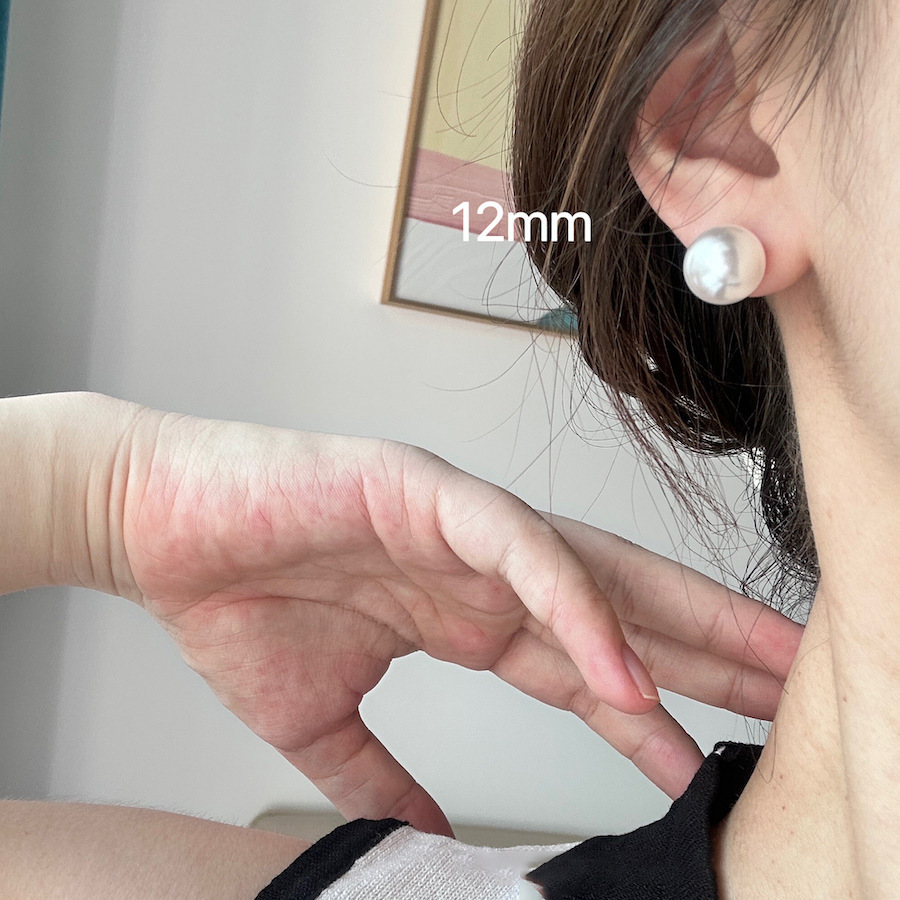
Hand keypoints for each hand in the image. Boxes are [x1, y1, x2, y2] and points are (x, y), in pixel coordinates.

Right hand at [112, 408, 799, 836]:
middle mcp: (478, 566)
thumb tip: (434, 840)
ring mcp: (459, 523)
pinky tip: (619, 666)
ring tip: (756, 670)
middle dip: (703, 649)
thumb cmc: (234, 606)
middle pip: (615, 610)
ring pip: (592, 569)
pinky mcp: (424, 492)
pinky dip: (570, 606)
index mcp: (462, 613)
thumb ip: (386, 780)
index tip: (705, 760)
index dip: (645, 713)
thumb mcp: (319, 726)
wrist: (160, 531)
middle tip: (788, 688)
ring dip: (675, 620)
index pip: (578, 663)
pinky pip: (517, 551)